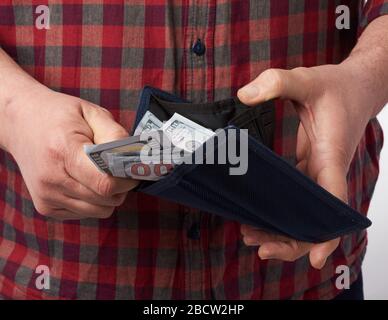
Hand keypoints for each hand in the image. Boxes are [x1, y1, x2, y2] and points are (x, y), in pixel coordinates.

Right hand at [2, 83, 138, 219]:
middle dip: (121, 186)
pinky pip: (86, 213)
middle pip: (106, 200)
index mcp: (63, 151)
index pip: (105, 183)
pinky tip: (84, 180)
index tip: (131, 168)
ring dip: (109, 196)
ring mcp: (46, 196)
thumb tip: (132, 158)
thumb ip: (115, 135)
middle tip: (119, 168)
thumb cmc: (60, 116)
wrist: (20, 123)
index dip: (126, 179)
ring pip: (100, 211)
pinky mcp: (46, 207)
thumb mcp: (92, 113)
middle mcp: (51, 179)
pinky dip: (94, 200)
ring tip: (100, 173)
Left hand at [237, 63, 374, 268]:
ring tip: (250, 236)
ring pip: (305, 213)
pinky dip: (281, 211)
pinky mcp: (311, 169)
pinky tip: (258, 214)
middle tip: (258, 247)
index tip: (316, 257)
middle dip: (291, 241)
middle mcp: (326, 171)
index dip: (326, 233)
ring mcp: (319, 173)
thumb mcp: (307, 79)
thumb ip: (277, 82)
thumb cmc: (338, 87)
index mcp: (331, 156)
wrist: (356, 87)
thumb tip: (245, 95)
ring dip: (282, 230)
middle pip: (316, 221)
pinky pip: (297, 199)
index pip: (333, 202)